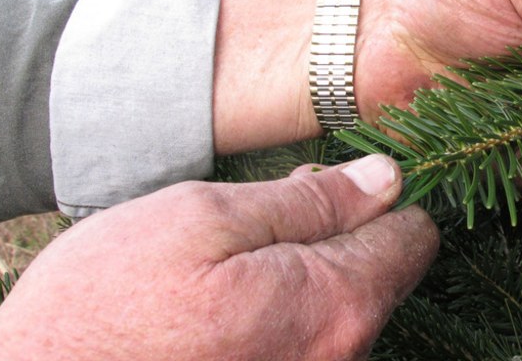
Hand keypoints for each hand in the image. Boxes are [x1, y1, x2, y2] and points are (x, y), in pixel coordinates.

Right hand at [0, 155, 437, 360]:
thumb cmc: (110, 306)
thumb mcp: (206, 218)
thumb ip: (310, 201)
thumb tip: (386, 178)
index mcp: (335, 304)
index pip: (412, 236)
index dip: (381, 195)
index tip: (335, 180)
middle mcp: (340, 356)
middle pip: (381, 273)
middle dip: (339, 231)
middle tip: (267, 211)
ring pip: (343, 305)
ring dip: (308, 269)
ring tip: (237, 256)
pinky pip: (310, 339)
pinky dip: (286, 309)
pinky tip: (232, 298)